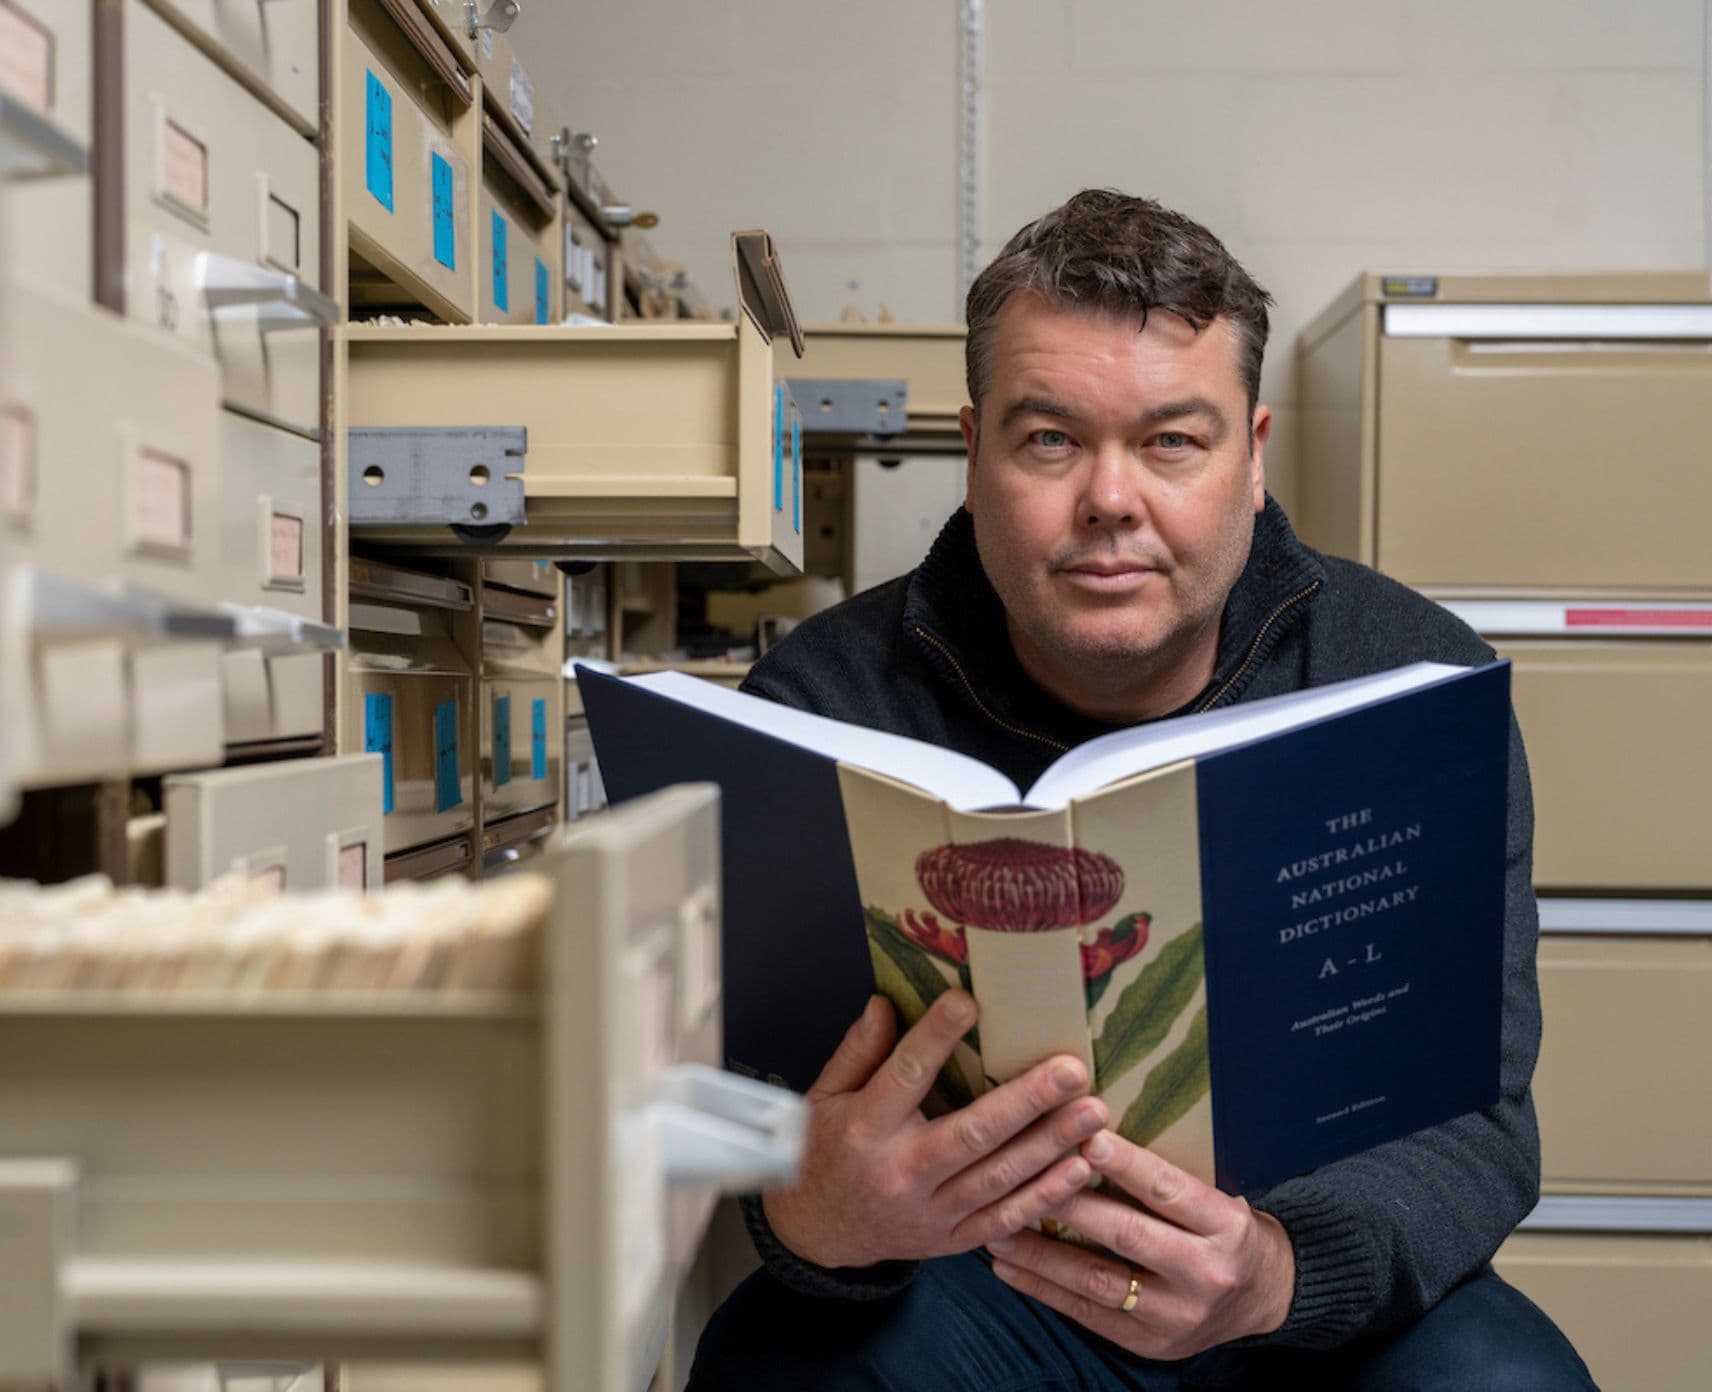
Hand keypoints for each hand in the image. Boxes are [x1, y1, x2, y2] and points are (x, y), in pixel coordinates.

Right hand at [762, 992, 1108, 1268]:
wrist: (816, 1232)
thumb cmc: (823, 1150)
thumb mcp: (825, 1096)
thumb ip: (858, 1051)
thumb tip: (884, 1001)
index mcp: (866, 1128)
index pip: (905, 1076)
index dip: (935, 1037)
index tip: (969, 1001)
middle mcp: (901, 1172)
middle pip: (972, 1134)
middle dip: (1027, 1101)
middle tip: (1071, 1069)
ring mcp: (930, 1212)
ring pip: (999, 1178)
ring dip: (1050, 1145)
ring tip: (1093, 1113)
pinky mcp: (952, 1239)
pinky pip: (1005, 1218)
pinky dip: (1044, 1196)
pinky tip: (1079, 1167)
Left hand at [986, 1130, 1294, 1358]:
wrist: (1261, 1297)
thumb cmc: (1222, 1229)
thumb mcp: (1214, 1197)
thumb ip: (1163, 1178)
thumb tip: (1090, 1129)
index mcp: (1224, 1226)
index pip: (1169, 1190)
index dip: (1126, 1165)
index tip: (1085, 1136)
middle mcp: (1205, 1273)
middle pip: (1127, 1235)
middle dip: (1069, 1206)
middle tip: (1021, 1177)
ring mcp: (1176, 1314)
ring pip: (1098, 1280)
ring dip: (1041, 1254)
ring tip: (998, 1229)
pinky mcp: (1150, 1343)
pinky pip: (1088, 1314)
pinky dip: (1044, 1289)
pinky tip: (1010, 1269)